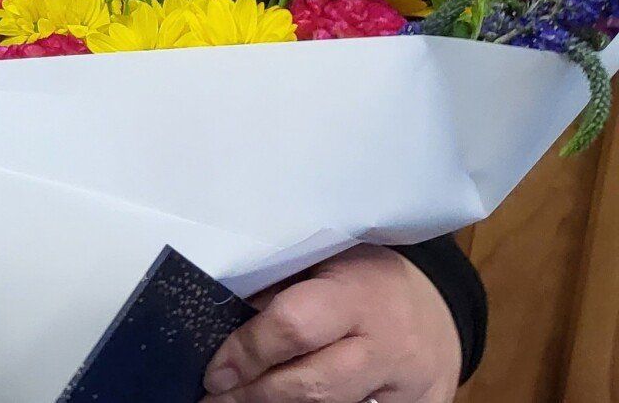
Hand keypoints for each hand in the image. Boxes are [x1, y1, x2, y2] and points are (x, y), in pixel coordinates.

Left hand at [202, 246, 460, 402]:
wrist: (438, 306)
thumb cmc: (365, 278)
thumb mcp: (325, 263)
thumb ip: (282, 290)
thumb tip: (223, 323)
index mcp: (355, 294)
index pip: (295, 327)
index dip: (248, 352)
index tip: (214, 373)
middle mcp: (386, 345)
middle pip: (314, 386)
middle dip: (255, 395)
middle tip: (215, 399)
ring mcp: (408, 386)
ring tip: (241, 402)